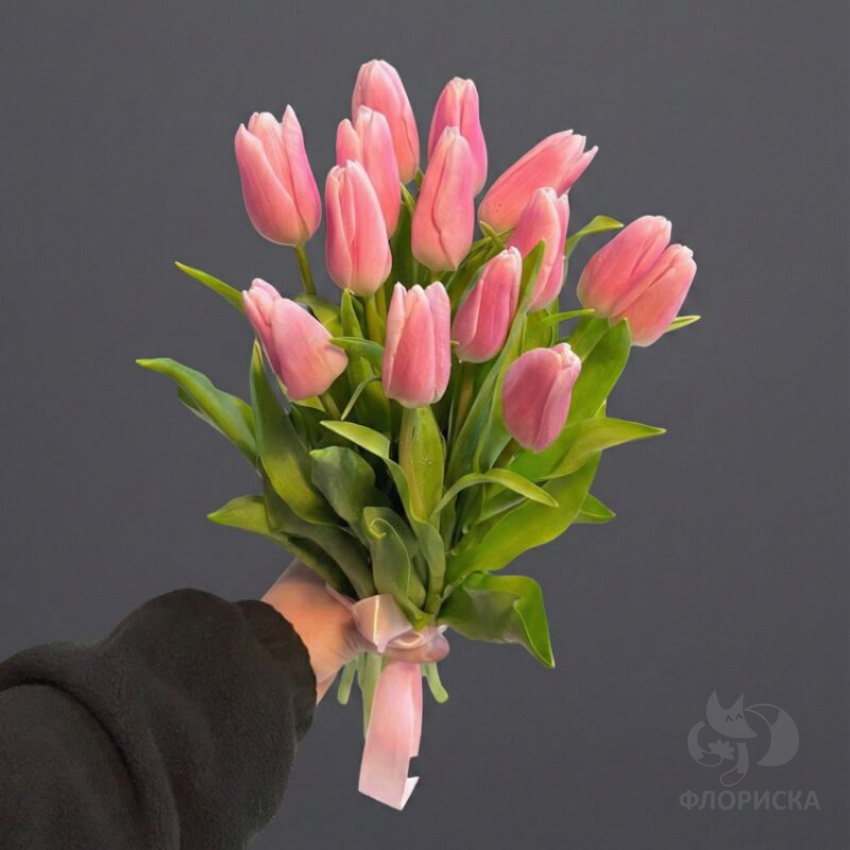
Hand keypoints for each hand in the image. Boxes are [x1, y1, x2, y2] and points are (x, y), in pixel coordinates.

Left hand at [263, 562, 448, 701]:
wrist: (266, 676)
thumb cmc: (305, 631)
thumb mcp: (354, 624)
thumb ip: (397, 631)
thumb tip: (440, 643)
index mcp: (326, 556)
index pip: (374, 546)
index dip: (404, 555)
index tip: (432, 562)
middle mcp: (328, 573)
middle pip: (379, 577)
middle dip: (407, 589)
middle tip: (439, 592)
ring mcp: (330, 603)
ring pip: (376, 604)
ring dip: (399, 616)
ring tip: (433, 620)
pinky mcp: (334, 631)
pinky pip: (370, 628)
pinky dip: (388, 635)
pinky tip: (414, 639)